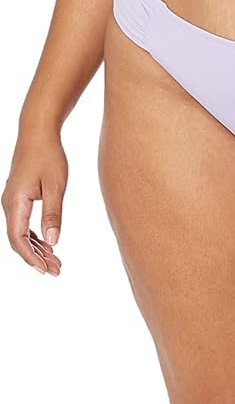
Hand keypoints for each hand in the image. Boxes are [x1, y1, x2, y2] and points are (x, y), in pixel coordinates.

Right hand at [2, 123, 66, 275]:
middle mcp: (9, 204)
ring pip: (21, 233)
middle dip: (36, 257)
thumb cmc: (48, 156)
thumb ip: (53, 214)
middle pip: (18, 239)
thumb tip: (53, 242)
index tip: (45, 270)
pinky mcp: (19, 198)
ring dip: (37, 248)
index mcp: (15, 202)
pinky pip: (23, 223)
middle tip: (56, 271)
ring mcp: (12, 201)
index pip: (18, 238)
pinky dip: (35, 236)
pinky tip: (49, 245)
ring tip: (56, 262)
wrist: (37, 132)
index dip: (31, 257)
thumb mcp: (55, 186)